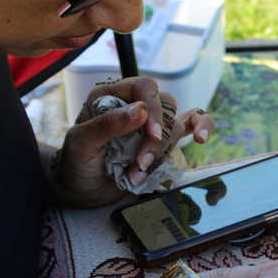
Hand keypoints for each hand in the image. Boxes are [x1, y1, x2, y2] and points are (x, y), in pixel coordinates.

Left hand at [47, 76, 215, 206]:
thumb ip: (108, 124)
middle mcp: (133, 105)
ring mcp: (149, 123)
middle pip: (165, 106)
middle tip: (140, 163)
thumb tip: (141, 110)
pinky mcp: (162, 141)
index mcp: (111, 96)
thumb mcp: (82, 143)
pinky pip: (190, 124)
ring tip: (139, 172)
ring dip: (162, 151)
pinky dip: (202, 127)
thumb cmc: (76, 163)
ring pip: (176, 123)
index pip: (144, 87)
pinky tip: (201, 139)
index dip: (154, 109)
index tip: (152, 136)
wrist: (80, 190)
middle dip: (158, 138)